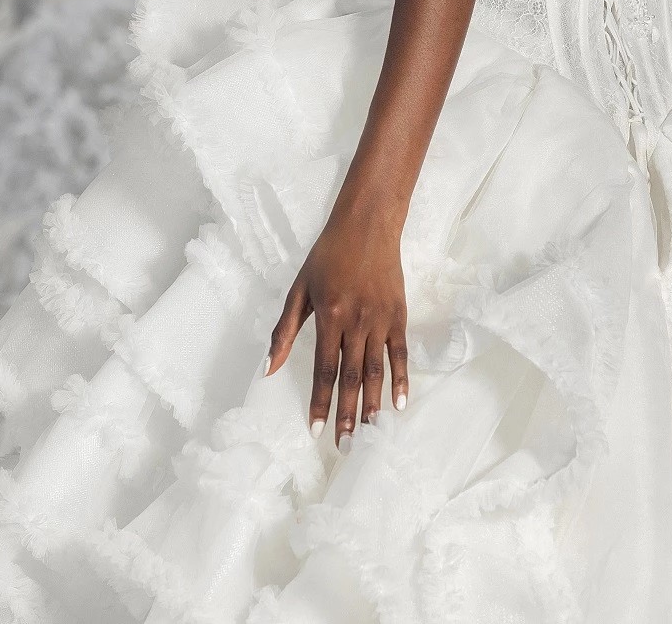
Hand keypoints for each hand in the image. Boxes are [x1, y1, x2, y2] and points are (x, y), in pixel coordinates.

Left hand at [263, 205, 408, 452]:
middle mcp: (356, 321)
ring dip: (372, 403)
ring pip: (376, 370)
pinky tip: (400, 403)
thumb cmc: (328, 254)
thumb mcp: (299, 288)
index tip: (316, 430)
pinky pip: (400, 352)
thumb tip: (269, 368)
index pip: (324, 369)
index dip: (320, 402)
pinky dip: (401, 378)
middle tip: (345, 446)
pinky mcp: (399, 314)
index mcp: (329, 315)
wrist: (368, 224)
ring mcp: (381, 319)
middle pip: (351, 376)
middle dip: (347, 414)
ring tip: (370, 433)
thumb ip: (284, 329)